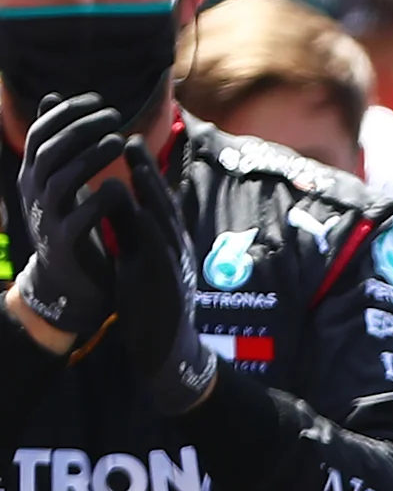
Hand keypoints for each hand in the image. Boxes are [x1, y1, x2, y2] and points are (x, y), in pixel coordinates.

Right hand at [10, 94, 124, 345]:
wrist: (69, 280)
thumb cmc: (72, 220)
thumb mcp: (62, 177)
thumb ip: (60, 142)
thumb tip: (53, 97)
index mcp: (33, 175)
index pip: (39, 134)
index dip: (65, 113)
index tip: (97, 99)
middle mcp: (33, 193)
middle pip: (48, 152)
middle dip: (78, 128)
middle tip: (113, 115)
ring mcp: (45, 219)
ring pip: (60, 181)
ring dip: (88, 157)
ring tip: (119, 140)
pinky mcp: (63, 245)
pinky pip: (75, 220)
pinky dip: (96, 201)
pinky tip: (118, 187)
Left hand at [106, 138, 218, 414]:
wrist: (169, 352)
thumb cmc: (152, 307)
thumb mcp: (137, 262)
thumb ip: (130, 233)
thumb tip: (117, 200)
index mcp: (167, 244)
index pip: (156, 202)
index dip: (144, 172)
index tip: (129, 143)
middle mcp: (176, 248)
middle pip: (162, 202)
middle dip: (147, 170)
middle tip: (132, 138)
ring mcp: (176, 264)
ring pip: (164, 219)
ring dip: (151, 188)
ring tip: (137, 163)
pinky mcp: (169, 281)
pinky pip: (159, 247)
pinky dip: (150, 225)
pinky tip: (139, 206)